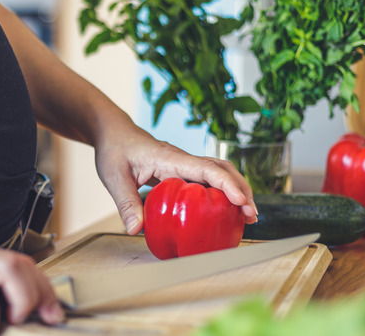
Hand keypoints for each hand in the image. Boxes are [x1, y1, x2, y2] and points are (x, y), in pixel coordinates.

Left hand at [94, 123, 257, 234]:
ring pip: (218, 172)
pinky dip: (222, 192)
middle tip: (251, 215)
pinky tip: (224, 210)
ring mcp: (184, 164)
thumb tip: (136, 230)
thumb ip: (126, 203)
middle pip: (222, 169)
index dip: (226, 184)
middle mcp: (182, 159)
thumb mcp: (114, 177)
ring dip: (235, 190)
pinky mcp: (181, 170)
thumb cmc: (114, 149)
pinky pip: (207, 179)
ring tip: (247, 215)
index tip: (241, 202)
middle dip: (241, 189)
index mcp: (169, 158)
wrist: (113, 133)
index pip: (206, 168)